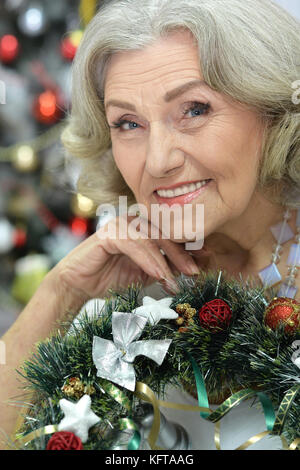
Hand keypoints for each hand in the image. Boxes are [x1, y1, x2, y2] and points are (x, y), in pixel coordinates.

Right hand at [49, 214, 200, 307]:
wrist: (79, 285)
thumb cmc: (111, 277)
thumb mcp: (145, 274)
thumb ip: (165, 267)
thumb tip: (194, 269)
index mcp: (144, 228)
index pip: (171, 234)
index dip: (190, 245)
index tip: (208, 258)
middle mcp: (134, 222)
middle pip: (165, 234)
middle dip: (182, 253)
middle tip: (195, 271)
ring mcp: (121, 225)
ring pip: (151, 239)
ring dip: (166, 260)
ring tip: (176, 281)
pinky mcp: (108, 233)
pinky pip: (134, 244)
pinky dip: (148, 260)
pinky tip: (159, 275)